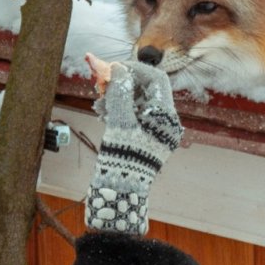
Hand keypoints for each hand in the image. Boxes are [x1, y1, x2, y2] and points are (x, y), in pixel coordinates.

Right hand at [85, 61, 183, 234]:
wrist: (119, 195)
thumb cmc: (122, 162)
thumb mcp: (119, 122)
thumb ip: (119, 92)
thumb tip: (118, 68)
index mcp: (166, 117)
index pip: (155, 79)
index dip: (133, 69)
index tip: (111, 68)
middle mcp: (165, 123)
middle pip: (145, 89)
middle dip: (122, 82)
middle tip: (99, 81)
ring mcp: (155, 132)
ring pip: (136, 100)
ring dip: (117, 94)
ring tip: (98, 99)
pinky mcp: (143, 139)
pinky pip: (132, 114)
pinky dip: (117, 108)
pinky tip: (102, 111)